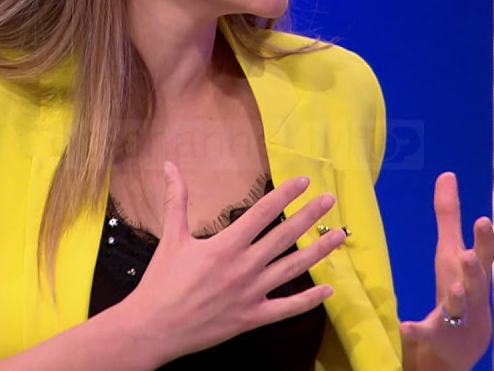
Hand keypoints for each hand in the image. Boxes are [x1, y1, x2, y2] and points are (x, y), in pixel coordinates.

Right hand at [122, 162, 345, 363]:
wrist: (153, 328)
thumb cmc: (161, 282)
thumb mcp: (170, 238)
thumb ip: (176, 200)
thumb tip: (170, 166)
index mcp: (225, 246)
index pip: (262, 213)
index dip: (285, 195)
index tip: (303, 182)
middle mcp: (244, 267)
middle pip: (284, 236)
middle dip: (309, 216)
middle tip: (329, 200)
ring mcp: (251, 294)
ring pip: (293, 269)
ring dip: (319, 252)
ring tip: (340, 236)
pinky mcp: (252, 318)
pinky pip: (286, 308)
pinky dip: (309, 300)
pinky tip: (329, 289)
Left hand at [400, 172, 493, 370]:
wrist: (463, 342)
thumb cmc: (459, 285)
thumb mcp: (452, 249)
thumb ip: (450, 214)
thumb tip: (447, 173)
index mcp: (473, 271)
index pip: (485, 254)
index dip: (485, 238)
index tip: (483, 220)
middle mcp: (470, 293)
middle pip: (477, 281)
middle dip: (474, 268)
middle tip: (469, 255)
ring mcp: (458, 316)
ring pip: (459, 307)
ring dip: (456, 298)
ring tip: (452, 289)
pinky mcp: (439, 335)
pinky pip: (428, 332)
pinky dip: (417, 329)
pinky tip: (404, 326)